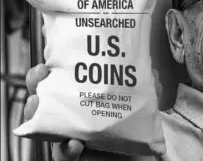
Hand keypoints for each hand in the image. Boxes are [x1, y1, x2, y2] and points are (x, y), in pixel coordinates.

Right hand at [24, 64, 160, 159]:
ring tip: (37, 104)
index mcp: (86, 99)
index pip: (63, 84)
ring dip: (38, 115)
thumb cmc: (135, 127)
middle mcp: (75, 116)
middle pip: (47, 102)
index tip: (46, 64)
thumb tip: (153, 72)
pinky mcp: (77, 158)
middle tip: (38, 77)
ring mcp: (73, 137)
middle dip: (37, 87)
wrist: (141, 155)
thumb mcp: (141, 104)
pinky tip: (73, 144)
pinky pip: (64, 156)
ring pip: (47, 128)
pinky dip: (66, 150)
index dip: (51, 73)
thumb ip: (144, 89)